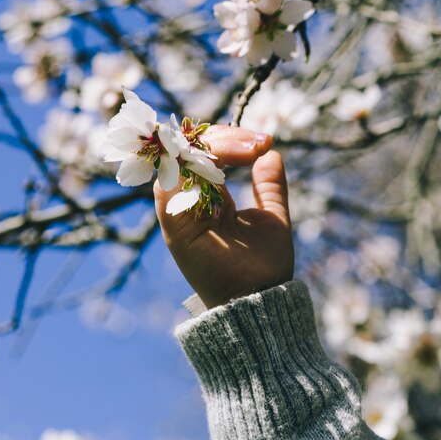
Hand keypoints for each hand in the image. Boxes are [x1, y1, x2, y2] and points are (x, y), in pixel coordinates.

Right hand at [154, 126, 293, 308]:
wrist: (260, 301)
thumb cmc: (266, 265)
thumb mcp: (272, 216)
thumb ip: (269, 186)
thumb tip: (273, 153)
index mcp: (208, 198)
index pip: (206, 153)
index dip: (232, 139)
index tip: (266, 141)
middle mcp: (189, 200)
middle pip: (191, 150)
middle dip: (227, 138)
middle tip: (259, 143)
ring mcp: (179, 210)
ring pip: (179, 159)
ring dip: (216, 146)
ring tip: (251, 150)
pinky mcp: (173, 224)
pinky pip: (167, 182)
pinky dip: (191, 163)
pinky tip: (228, 158)